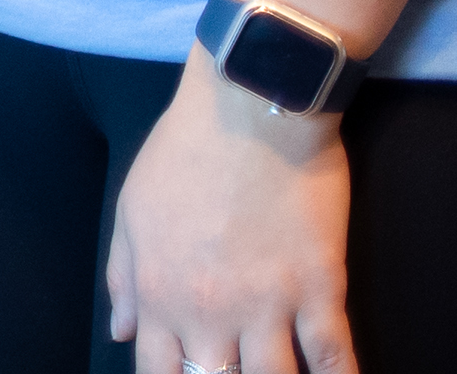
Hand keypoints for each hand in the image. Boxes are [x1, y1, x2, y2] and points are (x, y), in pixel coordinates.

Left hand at [105, 50, 357, 373]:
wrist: (249, 108)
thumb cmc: (184, 152)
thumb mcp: (132, 210)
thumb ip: (124, 276)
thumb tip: (120, 330)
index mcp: (159, 293)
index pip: (159, 372)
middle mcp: (210, 312)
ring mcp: (269, 305)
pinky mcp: (321, 289)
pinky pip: (336, 357)